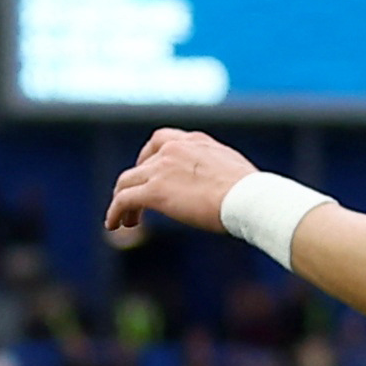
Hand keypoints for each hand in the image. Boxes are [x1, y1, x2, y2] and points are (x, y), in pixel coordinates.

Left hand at [104, 128, 261, 248]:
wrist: (249, 198)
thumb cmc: (252, 194)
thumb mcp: (234, 173)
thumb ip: (219, 174)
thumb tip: (225, 191)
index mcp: (196, 141)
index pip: (162, 140)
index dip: (149, 157)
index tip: (149, 172)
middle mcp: (174, 149)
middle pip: (141, 162)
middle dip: (135, 181)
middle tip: (135, 200)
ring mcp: (162, 168)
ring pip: (127, 182)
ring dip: (122, 201)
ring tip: (125, 220)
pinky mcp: (154, 191)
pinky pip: (123, 200)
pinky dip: (115, 212)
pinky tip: (113, 225)